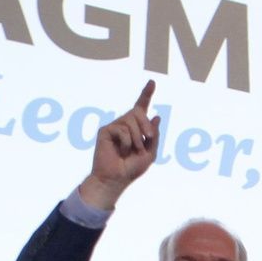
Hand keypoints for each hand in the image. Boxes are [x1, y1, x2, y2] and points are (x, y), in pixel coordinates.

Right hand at [78, 80, 161, 209]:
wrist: (117, 178)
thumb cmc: (132, 168)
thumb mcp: (150, 153)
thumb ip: (154, 135)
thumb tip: (156, 115)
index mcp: (136, 128)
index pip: (141, 107)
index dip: (146, 94)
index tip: (152, 82)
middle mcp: (124, 124)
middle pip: (138, 112)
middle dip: (147, 126)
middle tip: (149, 139)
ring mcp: (114, 126)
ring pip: (131, 121)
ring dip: (137, 138)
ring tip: (133, 151)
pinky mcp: (105, 130)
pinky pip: (122, 130)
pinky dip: (127, 142)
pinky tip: (122, 151)